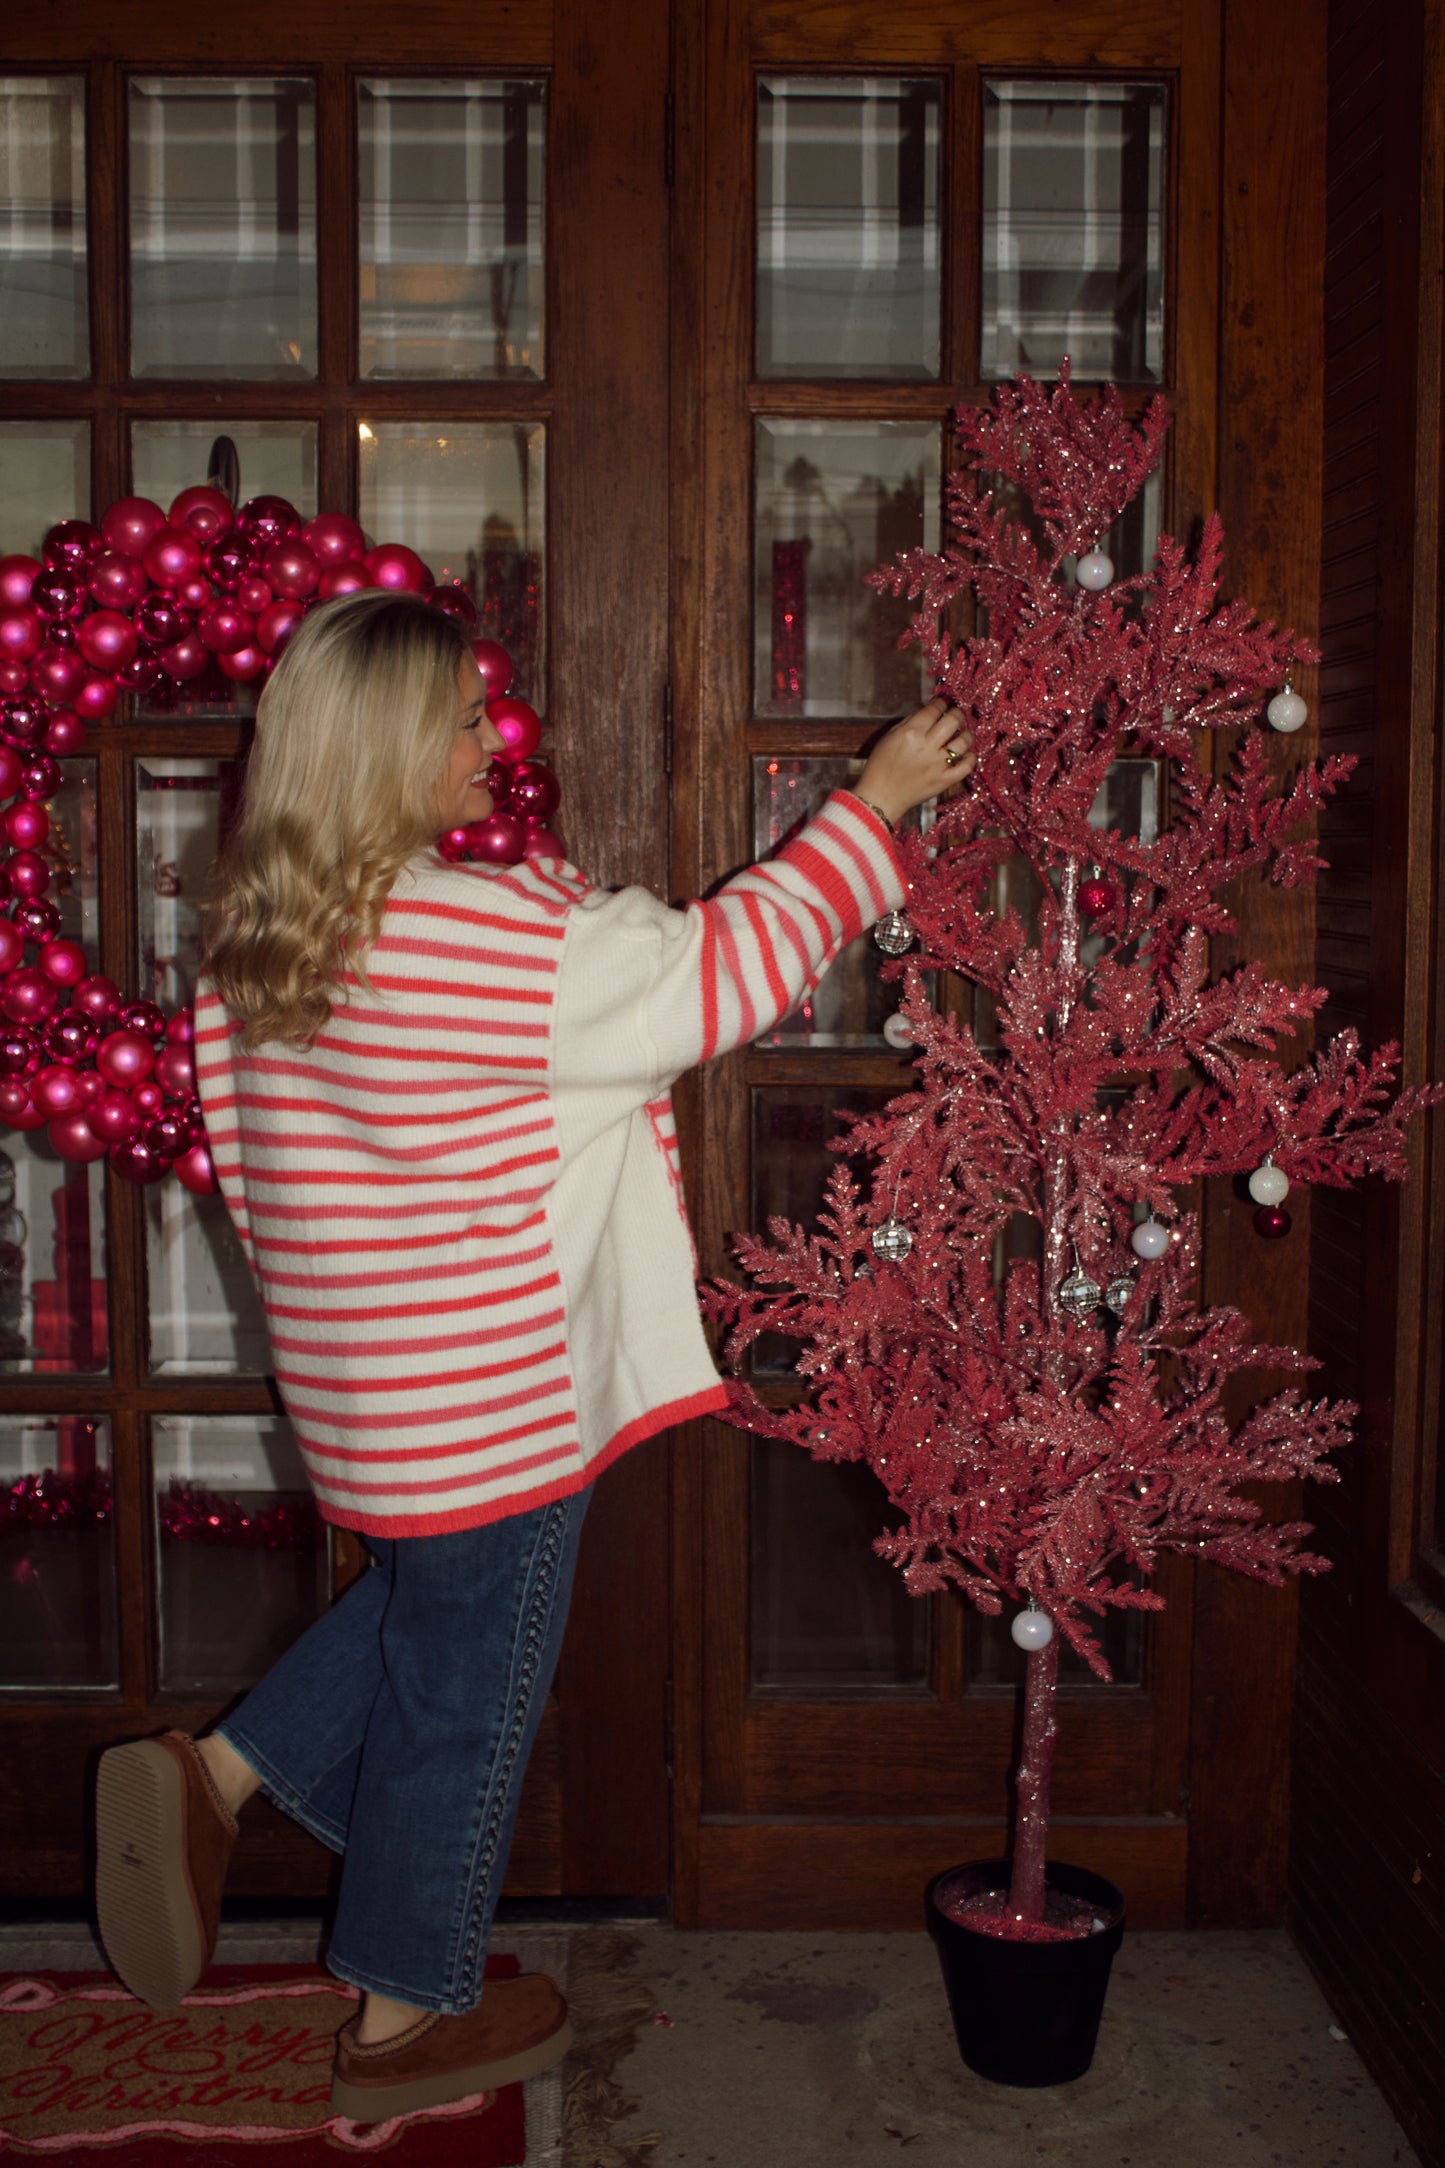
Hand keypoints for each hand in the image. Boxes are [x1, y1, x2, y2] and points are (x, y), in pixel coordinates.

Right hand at [854, 698, 974, 825]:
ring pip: (964, 742)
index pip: (935, 709)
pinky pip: (966, 767)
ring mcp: (937, 764)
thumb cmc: (880, 765)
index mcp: (911, 732)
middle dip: (957, 713)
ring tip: (963, 734)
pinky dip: (970, 759)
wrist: (880, 796)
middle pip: (953, 720)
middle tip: (956, 714)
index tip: (942, 703)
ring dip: (966, 734)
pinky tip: (967, 755)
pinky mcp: (943, 781)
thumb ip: (909, 722)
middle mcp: (927, 746)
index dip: (941, 703)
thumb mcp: (889, 737)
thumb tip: (927, 712)